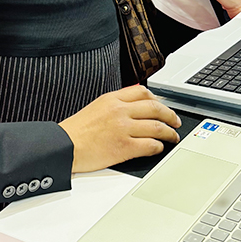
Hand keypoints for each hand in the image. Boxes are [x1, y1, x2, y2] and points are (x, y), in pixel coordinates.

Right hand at [59, 86, 180, 172]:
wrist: (64, 147)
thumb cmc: (76, 130)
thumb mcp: (96, 107)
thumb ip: (115, 104)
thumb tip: (133, 105)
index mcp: (112, 99)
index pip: (143, 92)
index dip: (158, 99)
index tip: (163, 106)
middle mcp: (120, 110)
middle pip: (155, 107)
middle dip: (170, 115)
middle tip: (175, 122)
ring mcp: (123, 128)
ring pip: (157, 127)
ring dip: (169, 132)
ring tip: (173, 137)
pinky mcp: (124, 147)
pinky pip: (150, 145)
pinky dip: (158, 146)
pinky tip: (159, 148)